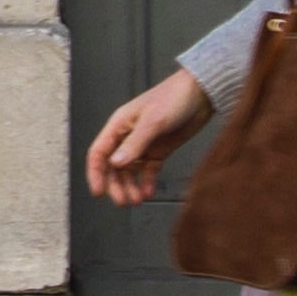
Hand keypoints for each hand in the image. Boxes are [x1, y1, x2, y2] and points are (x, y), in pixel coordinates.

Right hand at [85, 70, 208, 205]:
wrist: (201, 93)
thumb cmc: (174, 98)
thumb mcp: (153, 121)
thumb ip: (135, 144)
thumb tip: (115, 164)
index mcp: (119, 125)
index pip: (99, 153)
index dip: (95, 173)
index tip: (99, 192)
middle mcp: (127, 136)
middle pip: (113, 167)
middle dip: (115, 185)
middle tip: (124, 202)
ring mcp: (143, 145)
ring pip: (129, 172)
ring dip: (130, 187)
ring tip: (137, 200)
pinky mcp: (159, 151)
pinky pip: (148, 171)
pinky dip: (147, 182)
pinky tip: (148, 192)